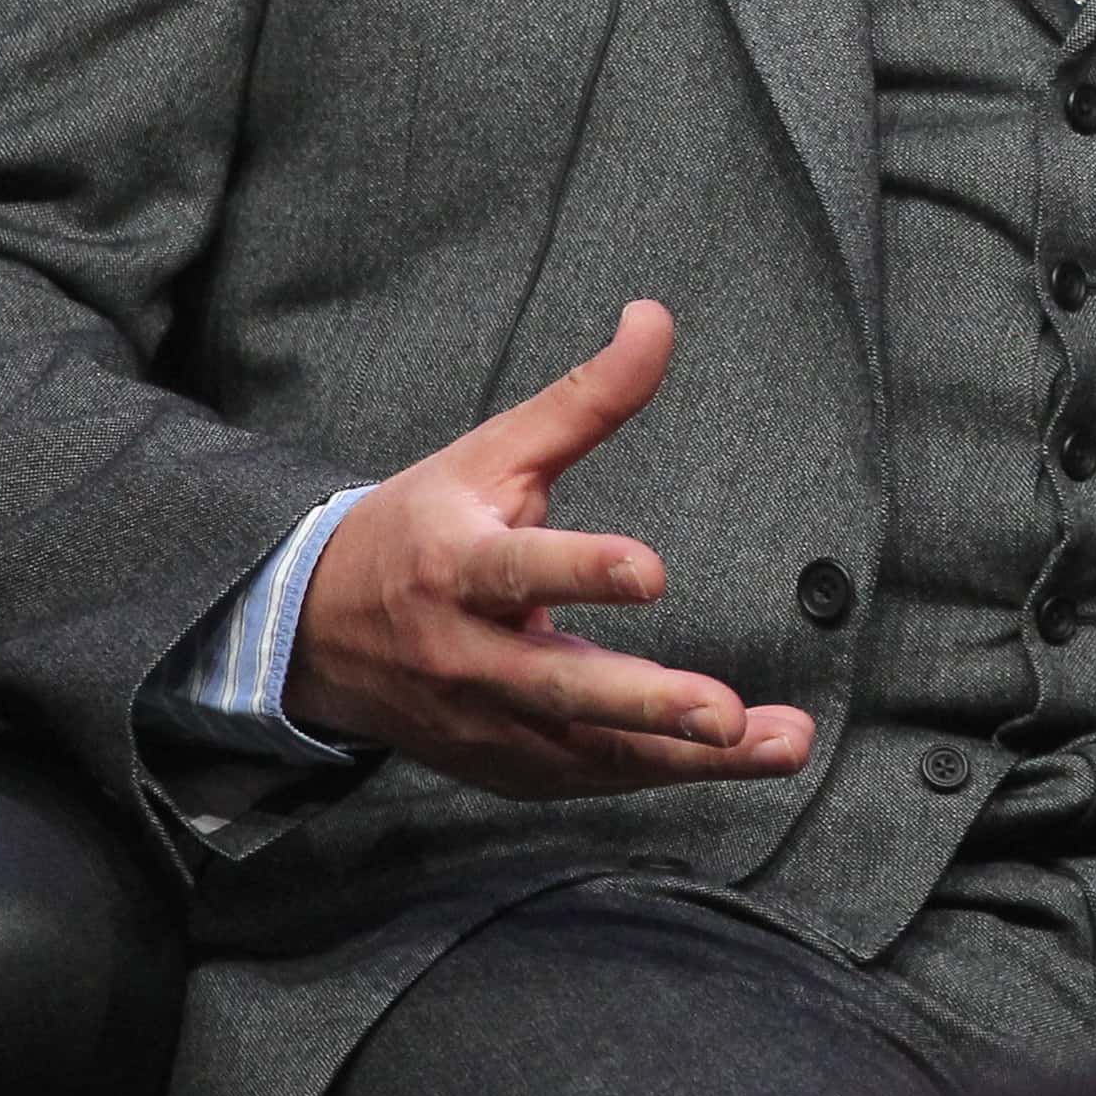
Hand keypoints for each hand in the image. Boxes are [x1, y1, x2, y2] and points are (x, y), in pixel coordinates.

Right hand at [283, 300, 814, 799]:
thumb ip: (585, 398)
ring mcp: (483, 723)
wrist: (315, 633)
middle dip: (646, 704)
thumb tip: (656, 318)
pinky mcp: (502, 766)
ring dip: (686, 756)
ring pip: (589, 750)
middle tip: (725, 715)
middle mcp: (467, 655)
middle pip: (559, 688)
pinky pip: (587, 777)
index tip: (652, 572)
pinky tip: (736, 761)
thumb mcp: (494, 453)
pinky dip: (660, 772)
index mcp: (457, 566)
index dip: (582, 572)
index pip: (520, 569)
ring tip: (780, 744)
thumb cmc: (425, 528)